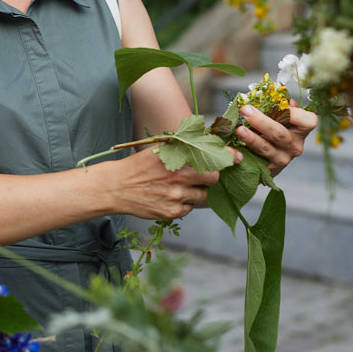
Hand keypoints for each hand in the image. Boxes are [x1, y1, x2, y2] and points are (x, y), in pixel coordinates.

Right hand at [102, 147, 228, 220]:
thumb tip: (206, 139)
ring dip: (196, 191)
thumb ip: (182, 145)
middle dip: (211, 176)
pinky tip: (169, 197)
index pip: (211, 157)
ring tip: (179, 186)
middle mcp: (179, 177)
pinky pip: (188, 209)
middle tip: (203, 175)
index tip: (236, 158)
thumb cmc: (138, 166)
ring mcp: (176, 196)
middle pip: (213, 178)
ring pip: (202, 196)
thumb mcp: (159, 149)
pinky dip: (183, 204)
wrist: (116, 187)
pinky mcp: (171, 212)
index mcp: (177, 158)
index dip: (227, 157)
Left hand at [234, 103, 315, 174]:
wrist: (269, 158)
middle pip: (280, 134)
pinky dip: (245, 150)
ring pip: (266, 148)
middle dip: (261, 121)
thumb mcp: (282, 117)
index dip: (294, 113)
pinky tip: (236, 143)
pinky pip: (255, 158)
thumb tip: (273, 91)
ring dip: (251, 138)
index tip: (278, 106)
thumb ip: (280, 105)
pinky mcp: (268, 168)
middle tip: (246, 110)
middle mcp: (295, 146)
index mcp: (301, 130)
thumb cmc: (276, 129)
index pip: (308, 121)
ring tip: (239, 130)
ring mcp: (282, 158)